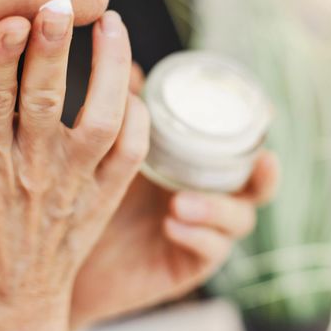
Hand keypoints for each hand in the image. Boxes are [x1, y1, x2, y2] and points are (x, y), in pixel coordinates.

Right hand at [0, 6, 149, 330]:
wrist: (15, 306)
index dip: (1, 60)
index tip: (10, 18)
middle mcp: (36, 169)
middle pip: (49, 101)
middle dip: (53, 50)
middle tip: (59, 1)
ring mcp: (77, 183)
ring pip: (102, 120)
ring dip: (111, 71)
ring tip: (112, 24)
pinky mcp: (106, 196)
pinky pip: (132, 153)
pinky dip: (138, 117)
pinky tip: (131, 84)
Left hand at [70, 64, 278, 329]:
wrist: (63, 252)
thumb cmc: (91, 195)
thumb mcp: (111, 151)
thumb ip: (124, 112)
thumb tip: (127, 64)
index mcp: (196, 168)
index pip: (240, 150)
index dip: (259, 133)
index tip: (267, 114)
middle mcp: (207, 199)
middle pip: (256, 187)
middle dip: (265, 174)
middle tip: (263, 159)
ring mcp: (202, 233)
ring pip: (237, 221)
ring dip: (217, 207)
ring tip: (180, 202)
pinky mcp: (186, 266)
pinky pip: (207, 253)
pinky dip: (198, 236)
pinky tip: (173, 224)